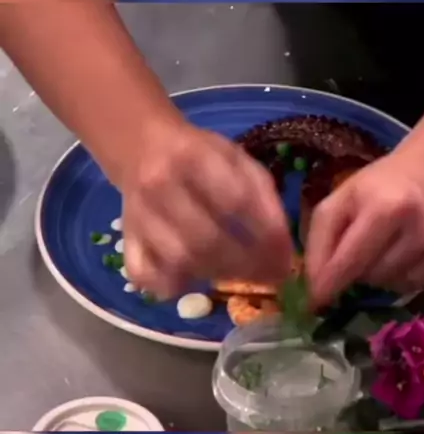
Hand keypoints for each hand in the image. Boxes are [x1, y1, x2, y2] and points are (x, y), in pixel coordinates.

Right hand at [121, 117, 293, 297]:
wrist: (142, 147)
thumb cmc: (200, 156)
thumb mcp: (237, 159)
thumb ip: (263, 196)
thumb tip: (283, 250)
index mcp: (193, 156)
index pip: (236, 201)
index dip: (266, 235)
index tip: (287, 258)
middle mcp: (160, 185)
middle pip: (207, 238)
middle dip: (246, 265)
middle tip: (269, 276)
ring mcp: (138, 215)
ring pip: (179, 260)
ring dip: (216, 275)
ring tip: (238, 274)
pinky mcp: (126, 238)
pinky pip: (144, 275)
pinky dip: (170, 286)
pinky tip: (192, 281)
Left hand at [305, 138, 423, 304]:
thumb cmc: (385, 183)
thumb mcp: (344, 197)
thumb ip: (321, 239)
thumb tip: (315, 288)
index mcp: (387, 208)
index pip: (348, 264)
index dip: (328, 286)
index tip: (315, 302)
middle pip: (376, 279)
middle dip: (364, 269)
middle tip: (369, 246)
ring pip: (404, 287)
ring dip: (391, 275)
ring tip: (395, 247)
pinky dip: (418, 276)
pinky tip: (419, 252)